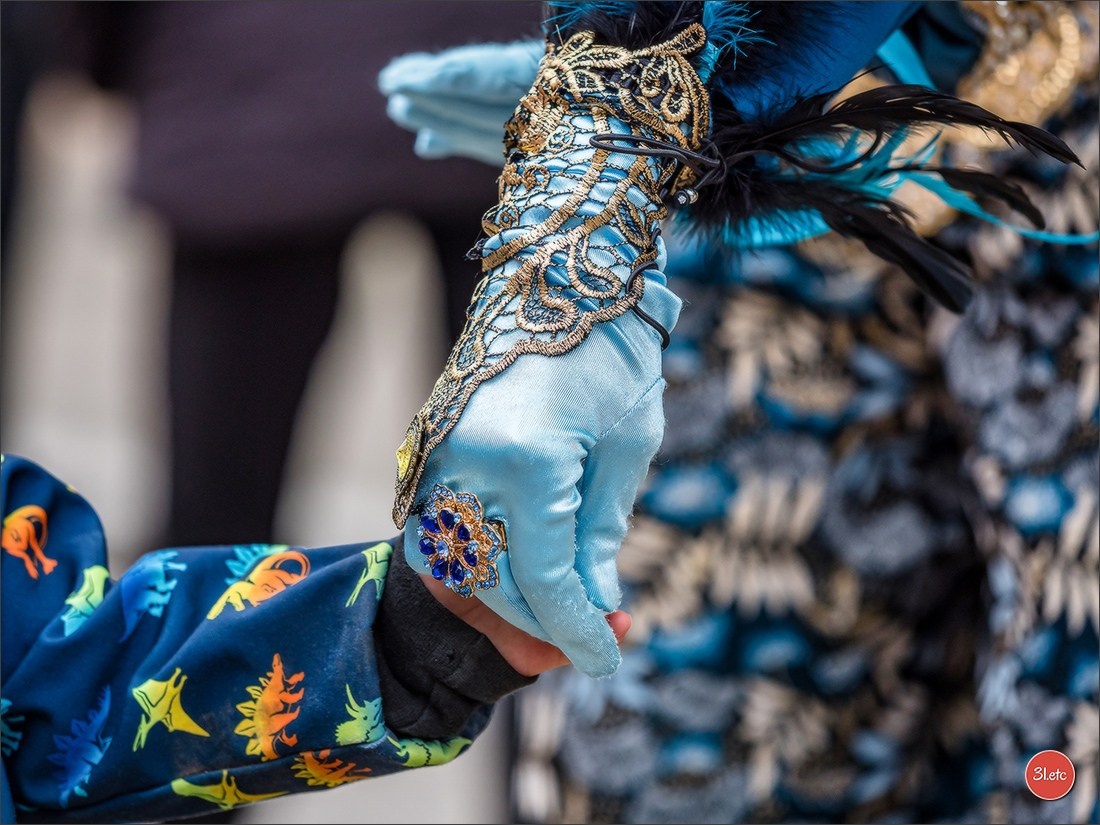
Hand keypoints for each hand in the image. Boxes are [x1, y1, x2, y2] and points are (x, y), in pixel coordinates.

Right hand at [392, 27, 707, 676]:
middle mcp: (466, 462)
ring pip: (463, 563)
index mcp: (527, 460)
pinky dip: (483, 556)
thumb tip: (596, 606)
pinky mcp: (428, 444)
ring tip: (569, 604)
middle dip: (545, 620)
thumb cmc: (611, 349)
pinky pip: (446, 526)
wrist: (561, 269)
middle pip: (496, 582)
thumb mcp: (629, 446)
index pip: (548, 578)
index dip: (580, 630)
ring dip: (512, 594)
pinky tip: (525, 564)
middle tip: (598, 634)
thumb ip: (601, 533)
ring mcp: (436, 453)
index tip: (609, 659)